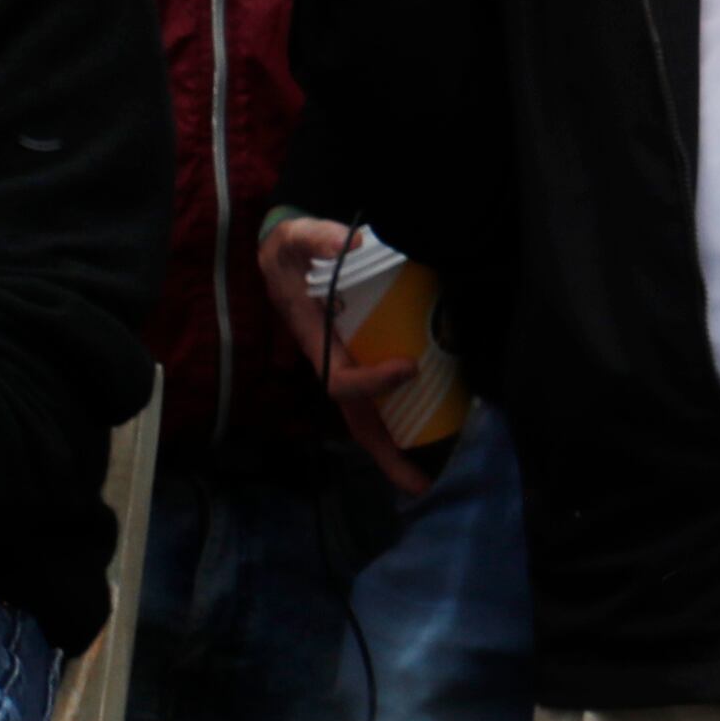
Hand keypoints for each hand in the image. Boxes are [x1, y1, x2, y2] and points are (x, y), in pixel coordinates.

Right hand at [255, 214, 432, 496]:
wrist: (285, 253)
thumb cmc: (293, 249)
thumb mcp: (298, 237)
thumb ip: (319, 238)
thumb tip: (350, 243)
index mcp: (315, 342)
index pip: (340, 379)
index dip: (372, 383)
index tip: (409, 368)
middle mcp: (331, 361)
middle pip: (355, 417)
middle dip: (385, 451)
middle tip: (420, 483)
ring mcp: (346, 362)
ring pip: (368, 415)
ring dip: (396, 445)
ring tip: (428, 477)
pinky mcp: (363, 356)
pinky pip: (380, 396)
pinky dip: (403, 415)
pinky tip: (434, 429)